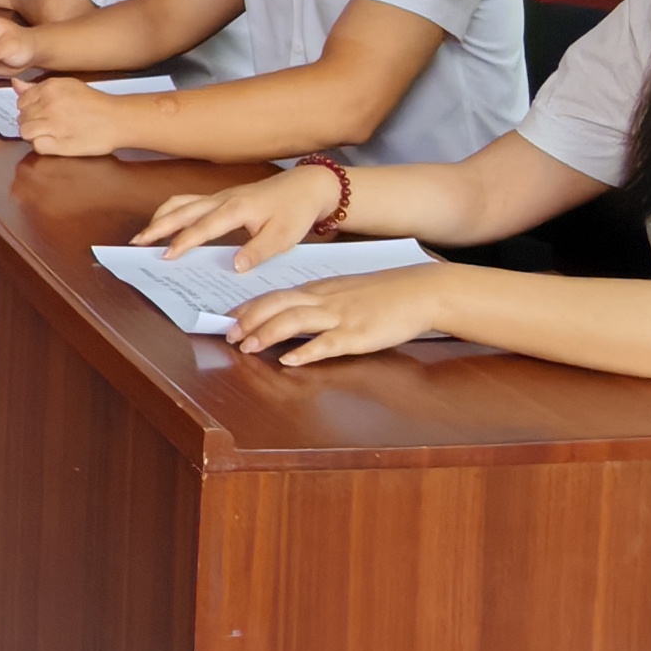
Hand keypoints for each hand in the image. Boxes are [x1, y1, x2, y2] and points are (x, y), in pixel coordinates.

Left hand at [19, 75, 170, 156]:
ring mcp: (54, 124)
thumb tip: (15, 84)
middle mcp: (49, 104)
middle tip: (47, 124)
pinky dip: (42, 146)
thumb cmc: (94, 103)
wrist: (117, 119)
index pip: (22, 100)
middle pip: (22, 117)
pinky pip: (37, 146)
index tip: (40, 112)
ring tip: (49, 134)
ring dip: (34, 134)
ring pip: (25, 131)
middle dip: (31, 122)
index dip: (29, 108)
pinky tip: (54, 142)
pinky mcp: (60, 143)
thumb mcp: (67, 86)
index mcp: (50, 88)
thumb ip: (38, 88)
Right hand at [136, 164, 343, 265]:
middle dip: (157, 226)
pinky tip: (167, 223)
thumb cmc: (295, 211)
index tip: (166, 256)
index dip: (183, 242)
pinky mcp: (221, 197)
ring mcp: (219, 196)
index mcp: (236, 209)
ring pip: (182, 202)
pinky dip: (173, 212)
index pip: (203, 227)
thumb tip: (234, 266)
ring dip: (161, 216)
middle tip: (137, 242)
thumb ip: (258, 251)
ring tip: (145, 234)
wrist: (307, 186)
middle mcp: (222, 199)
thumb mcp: (284, 237)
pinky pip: (190, 201)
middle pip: (181, 210)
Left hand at [225, 264, 466, 366]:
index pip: (276, 295)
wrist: (421, 291)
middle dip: (250, 320)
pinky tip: (290, 361)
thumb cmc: (384, 293)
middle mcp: (325, 299)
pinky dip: (306, 352)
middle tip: (229, 334)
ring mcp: (341, 316)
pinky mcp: (359, 335)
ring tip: (248, 347)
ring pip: (296, 320)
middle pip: (278, 304)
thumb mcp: (346, 290)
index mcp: (320, 288)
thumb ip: (319, 300)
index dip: (250, 308)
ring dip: (268, 333)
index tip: (230, 319)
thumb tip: (292, 313)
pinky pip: (327, 343)